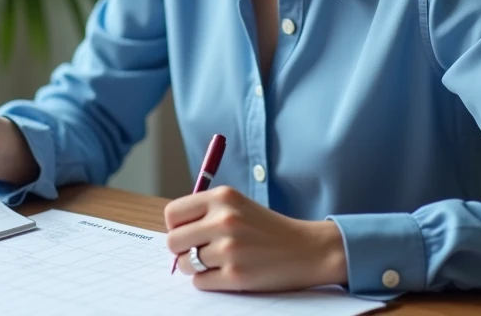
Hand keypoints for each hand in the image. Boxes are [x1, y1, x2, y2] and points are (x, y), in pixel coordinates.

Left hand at [165, 186, 346, 291]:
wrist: (307, 249)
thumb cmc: (267, 228)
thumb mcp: (237, 205)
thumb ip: (205, 213)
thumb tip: (172, 233)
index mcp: (222, 197)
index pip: (172, 214)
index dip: (175, 227)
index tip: (186, 233)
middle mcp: (224, 220)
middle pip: (173, 241)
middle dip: (181, 250)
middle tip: (197, 252)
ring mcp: (229, 249)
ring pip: (185, 264)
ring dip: (195, 267)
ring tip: (215, 263)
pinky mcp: (236, 275)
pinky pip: (200, 283)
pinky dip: (208, 281)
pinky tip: (225, 273)